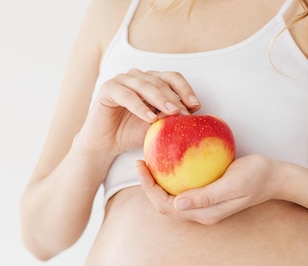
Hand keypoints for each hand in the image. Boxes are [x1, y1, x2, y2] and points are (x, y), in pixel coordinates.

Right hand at [77, 69, 200, 157]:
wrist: (107, 144)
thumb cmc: (134, 133)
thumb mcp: (158, 126)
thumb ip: (171, 116)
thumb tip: (191, 111)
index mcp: (153, 82)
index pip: (173, 78)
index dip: (185, 89)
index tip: (196, 105)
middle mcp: (139, 77)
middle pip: (161, 81)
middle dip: (175, 98)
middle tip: (183, 113)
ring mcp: (123, 81)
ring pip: (145, 85)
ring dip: (160, 99)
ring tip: (171, 113)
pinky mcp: (108, 89)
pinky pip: (126, 95)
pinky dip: (139, 106)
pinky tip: (150, 118)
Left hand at [136, 154, 285, 224]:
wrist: (276, 177)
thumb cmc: (258, 176)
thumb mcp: (234, 183)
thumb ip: (207, 196)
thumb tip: (177, 203)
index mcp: (205, 213)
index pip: (166, 206)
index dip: (149, 188)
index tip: (141, 164)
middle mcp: (202, 213)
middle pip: (165, 205)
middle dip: (148, 186)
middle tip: (141, 161)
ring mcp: (206, 206)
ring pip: (172, 199)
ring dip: (158, 183)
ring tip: (151, 161)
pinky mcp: (209, 196)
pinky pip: (183, 190)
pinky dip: (172, 179)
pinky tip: (170, 162)